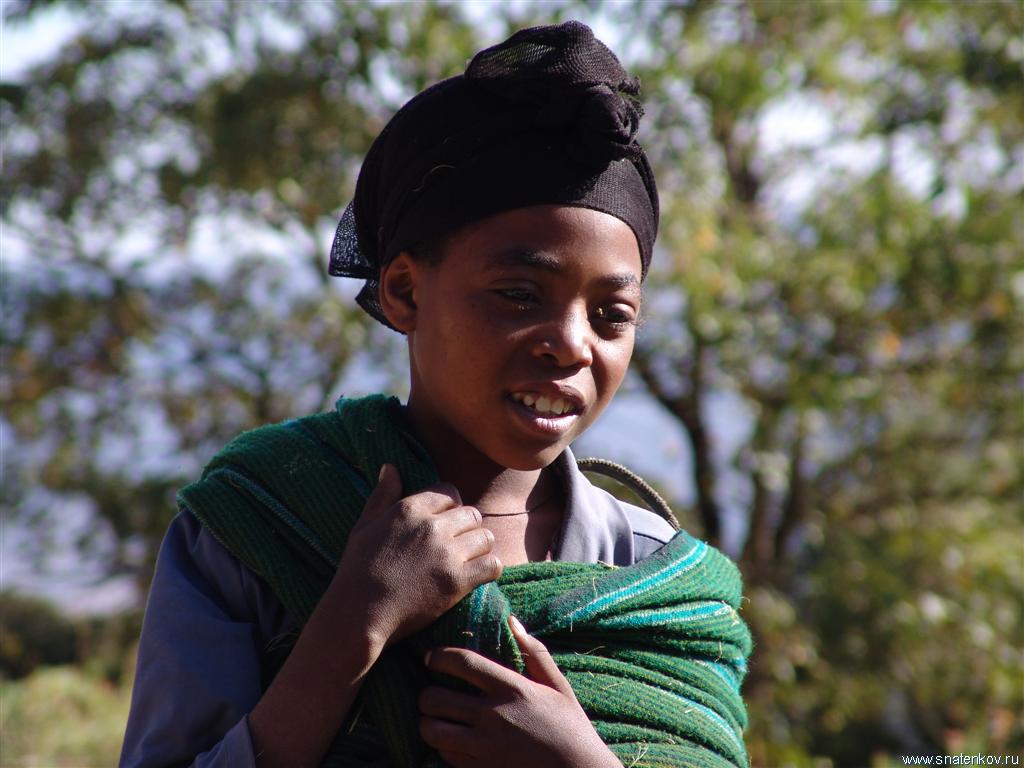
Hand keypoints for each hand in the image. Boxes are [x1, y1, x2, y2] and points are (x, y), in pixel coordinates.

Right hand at [329, 464, 502, 647]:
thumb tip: (390, 467)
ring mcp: (447, 553)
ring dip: (479, 548)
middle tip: (456, 545)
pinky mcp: (457, 581)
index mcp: (410, 508)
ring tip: (467, 560)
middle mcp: (432, 526)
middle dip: (467, 528)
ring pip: (485, 537)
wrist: (359, 614)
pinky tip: (477, 576)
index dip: (450, 508)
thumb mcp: (363, 525)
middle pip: (472, 514)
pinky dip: (489, 570)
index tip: (443, 524)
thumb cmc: (357, 570)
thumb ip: (382, 495)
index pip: (450, 492)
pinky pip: (493, 565)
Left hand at [418, 616, 619, 767]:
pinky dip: (443, 747)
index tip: (431, 657)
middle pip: (435, 698)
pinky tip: (454, 741)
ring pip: (432, 730)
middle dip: (427, 694)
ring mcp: (485, 746)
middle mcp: (493, 716)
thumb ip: (535, 652)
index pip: (463, 663)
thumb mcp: (558, 686)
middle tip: (432, 693)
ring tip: (436, 718)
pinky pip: (446, 756)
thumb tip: (512, 621)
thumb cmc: (571, 728)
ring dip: (429, 722)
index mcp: (512, 689)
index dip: (439, 656)